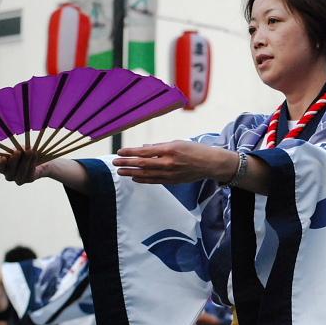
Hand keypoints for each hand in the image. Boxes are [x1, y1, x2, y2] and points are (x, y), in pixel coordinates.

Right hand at [0, 150, 49, 184]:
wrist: (36, 162)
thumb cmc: (22, 154)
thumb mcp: (18, 150)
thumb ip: (15, 151)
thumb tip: (17, 150)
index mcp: (3, 169)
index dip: (1, 164)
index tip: (3, 157)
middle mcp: (9, 176)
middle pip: (10, 170)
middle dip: (14, 160)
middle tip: (18, 151)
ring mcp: (19, 180)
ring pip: (21, 171)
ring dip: (25, 160)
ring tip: (29, 151)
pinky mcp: (29, 179)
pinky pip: (30, 171)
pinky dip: (32, 162)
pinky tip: (34, 155)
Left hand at [112, 141, 237, 184]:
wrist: (210, 164)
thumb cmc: (194, 150)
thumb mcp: (177, 143)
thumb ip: (159, 146)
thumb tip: (144, 147)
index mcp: (169, 150)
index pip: (144, 151)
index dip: (130, 152)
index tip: (120, 151)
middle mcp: (168, 163)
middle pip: (142, 164)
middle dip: (126, 163)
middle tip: (115, 162)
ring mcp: (170, 174)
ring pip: (146, 174)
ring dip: (131, 173)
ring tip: (120, 172)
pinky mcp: (172, 181)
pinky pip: (154, 181)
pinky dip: (143, 179)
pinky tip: (135, 177)